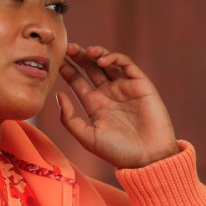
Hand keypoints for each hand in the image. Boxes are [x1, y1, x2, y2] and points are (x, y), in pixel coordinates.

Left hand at [56, 43, 179, 168]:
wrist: (148, 158)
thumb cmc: (117, 152)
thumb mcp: (87, 137)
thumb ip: (70, 118)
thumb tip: (58, 94)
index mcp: (95, 105)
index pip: (77, 81)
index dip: (68, 69)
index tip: (57, 60)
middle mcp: (108, 94)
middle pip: (90, 68)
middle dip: (79, 56)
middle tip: (69, 48)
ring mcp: (124, 88)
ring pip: (108, 62)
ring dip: (96, 54)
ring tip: (86, 52)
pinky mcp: (140, 84)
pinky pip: (126, 65)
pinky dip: (115, 58)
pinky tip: (103, 61)